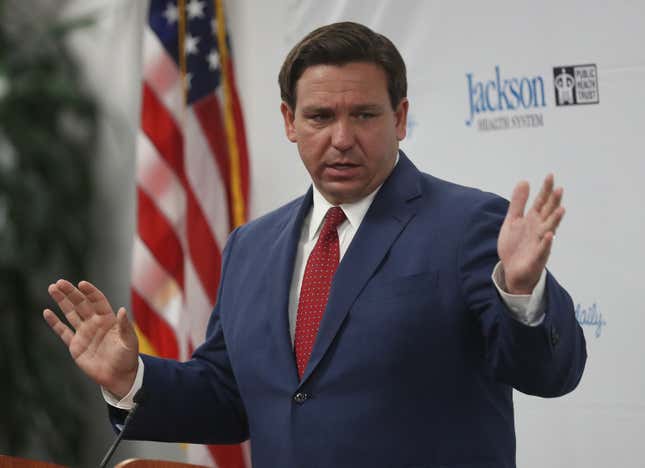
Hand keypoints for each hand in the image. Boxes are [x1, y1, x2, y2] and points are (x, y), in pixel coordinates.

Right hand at [43, 279, 138, 397]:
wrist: (118, 377)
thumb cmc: (127, 358)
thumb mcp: (129, 342)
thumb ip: (125, 327)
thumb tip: (122, 310)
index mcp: (109, 319)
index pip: (97, 301)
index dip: (90, 292)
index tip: (81, 283)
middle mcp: (95, 323)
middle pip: (81, 304)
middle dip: (71, 293)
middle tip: (59, 282)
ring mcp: (84, 333)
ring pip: (70, 313)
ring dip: (61, 301)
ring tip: (52, 288)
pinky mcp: (75, 345)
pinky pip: (63, 331)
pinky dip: (55, 322)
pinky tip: (47, 312)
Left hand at [497, 174, 564, 293]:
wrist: (512, 270)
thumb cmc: (515, 245)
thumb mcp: (513, 221)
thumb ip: (518, 203)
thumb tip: (524, 181)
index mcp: (533, 220)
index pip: (541, 202)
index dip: (545, 190)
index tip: (550, 176)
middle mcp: (539, 229)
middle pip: (548, 213)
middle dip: (553, 202)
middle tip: (559, 188)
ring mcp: (540, 243)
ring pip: (550, 229)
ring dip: (555, 220)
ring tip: (561, 209)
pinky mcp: (537, 257)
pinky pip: (543, 249)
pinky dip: (546, 242)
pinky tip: (549, 235)